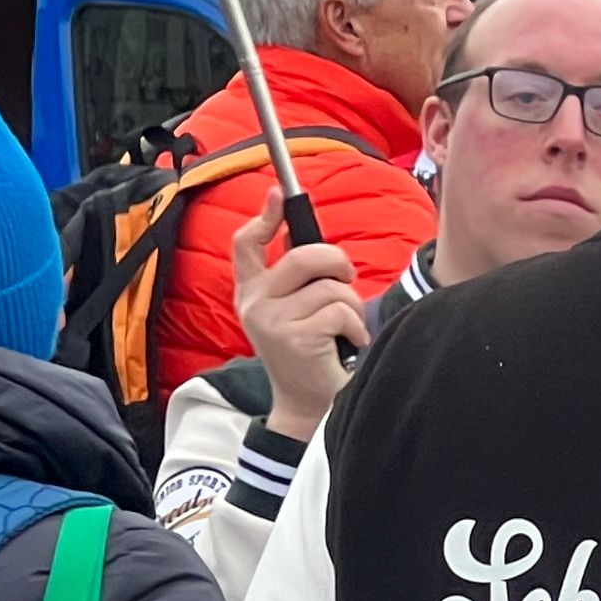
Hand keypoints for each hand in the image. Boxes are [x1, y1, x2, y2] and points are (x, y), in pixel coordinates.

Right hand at [230, 207, 366, 439]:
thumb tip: (298, 228)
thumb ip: (295, 274)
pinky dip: (355, 326)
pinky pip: (339, 310)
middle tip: (347, 280)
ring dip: (350, 306)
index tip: (279, 195)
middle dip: (338, 263)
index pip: (245, 244)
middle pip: (303, 255)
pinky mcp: (294, 338)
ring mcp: (270, 322)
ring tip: (345, 328)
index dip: (264, 216)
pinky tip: (350, 343)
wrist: (309, 405)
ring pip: (329, 286)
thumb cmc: (311, 351)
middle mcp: (254, 304)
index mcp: (252, 292)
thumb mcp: (294, 309)